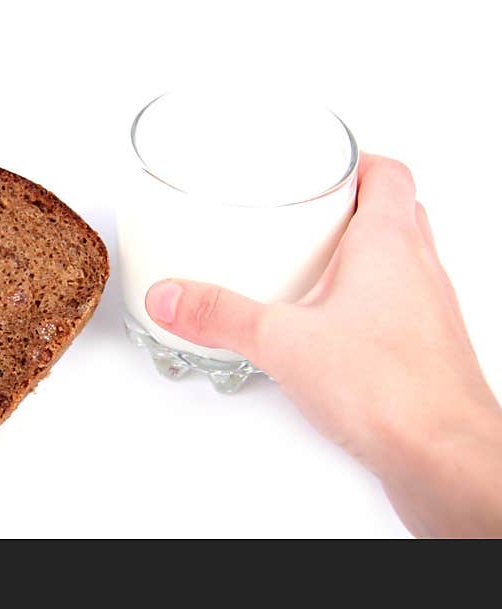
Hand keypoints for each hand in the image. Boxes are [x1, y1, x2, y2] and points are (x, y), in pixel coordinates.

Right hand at [145, 153, 501, 536]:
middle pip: (395, 212)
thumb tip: (174, 295)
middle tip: (306, 214)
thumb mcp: (282, 340)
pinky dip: (365, 302)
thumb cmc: (393, 391)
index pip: (389, 174)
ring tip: (309, 268)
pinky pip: (397, 306)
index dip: (357, 162)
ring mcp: (428, 310)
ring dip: (359, 255)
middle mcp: (420, 270)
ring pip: (400, 259)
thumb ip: (220, 314)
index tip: (320, 166)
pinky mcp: (423, 349)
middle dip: (349, 207)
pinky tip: (327, 329)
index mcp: (390, 243)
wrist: (443, 456)